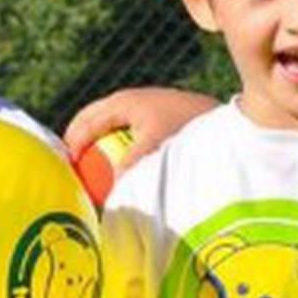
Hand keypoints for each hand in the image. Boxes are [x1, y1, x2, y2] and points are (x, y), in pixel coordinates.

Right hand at [62, 87, 218, 170]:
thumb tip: (107, 196)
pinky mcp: (164, 119)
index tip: (66, 169)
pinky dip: (122, 147)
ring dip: (102, 145)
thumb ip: (128, 171)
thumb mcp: (155, 153)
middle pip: (97, 120)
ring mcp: (150, 108)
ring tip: (95, 172)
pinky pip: (132, 132)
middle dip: (82, 142)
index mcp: (126, 102)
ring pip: (114, 126)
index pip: (86, 120)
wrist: (231, 125)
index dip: (72, 143)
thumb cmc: (189, 136)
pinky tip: (126, 169)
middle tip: (73, 170)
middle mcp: (136, 101)